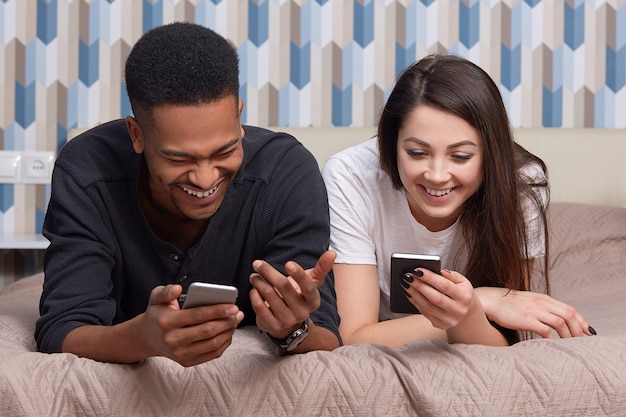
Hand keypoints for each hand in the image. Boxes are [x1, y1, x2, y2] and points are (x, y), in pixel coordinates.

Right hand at [139, 284, 243, 366]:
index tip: (233, 306)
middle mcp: (172, 340)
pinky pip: (211, 354)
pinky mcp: (186, 362)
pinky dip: (224, 344)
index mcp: (167, 321)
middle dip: (227, 321)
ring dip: (228, 332)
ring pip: (212, 344)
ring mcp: (180, 354)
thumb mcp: (156, 298)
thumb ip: (165, 291)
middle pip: (207, 331)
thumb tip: (178, 288)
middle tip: (238, 313)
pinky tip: (229, 332)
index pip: (198, 315)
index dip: (218, 310)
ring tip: (236, 321)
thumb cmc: (157, 313)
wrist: (147, 338)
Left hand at [249, 250, 335, 338]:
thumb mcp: (310, 283)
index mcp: (313, 300)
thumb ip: (321, 268)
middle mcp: (302, 312)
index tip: (288, 263)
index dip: (299, 275)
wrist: (287, 323)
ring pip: (269, 294)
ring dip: (258, 281)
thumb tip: (332, 252)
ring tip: (254, 276)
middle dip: (268, 271)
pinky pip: (259, 307)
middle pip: (284, 286)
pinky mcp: (272, 326)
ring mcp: (287, 321)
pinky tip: (254, 289)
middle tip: (257, 264)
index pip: (308, 287)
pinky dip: (254, 295)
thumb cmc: (298, 296)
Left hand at [402, 268, 478, 329]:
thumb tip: (440, 271)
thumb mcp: (462, 281)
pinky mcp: (441, 325)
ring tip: (406, 284)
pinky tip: (410, 294)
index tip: (417, 270)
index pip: (444, 286)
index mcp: (464, 297)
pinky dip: (416, 303)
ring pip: (428, 307)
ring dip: (414, 294)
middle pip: (435, 297)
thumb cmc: (462, 292)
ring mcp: (449, 320)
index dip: (429, 277)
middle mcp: (458, 310)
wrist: (467, 311)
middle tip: (408, 276)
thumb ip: (451, 275)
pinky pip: (425, 313)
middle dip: (419, 286)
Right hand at [475, 287, 595, 337]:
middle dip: (578, 329)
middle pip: (569, 314)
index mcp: (544, 299)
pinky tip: (552, 344)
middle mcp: (542, 303)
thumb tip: (558, 320)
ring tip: (569, 344)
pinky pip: (545, 330)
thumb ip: (544, 308)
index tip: (588, 332)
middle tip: (581, 341)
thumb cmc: (510, 305)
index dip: (581, 321)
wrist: (492, 301)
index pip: (570, 308)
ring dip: (568, 335)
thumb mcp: (531, 302)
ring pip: (560, 322)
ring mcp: (534, 311)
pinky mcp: (526, 320)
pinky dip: (552, 337)